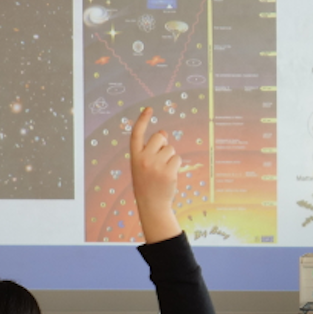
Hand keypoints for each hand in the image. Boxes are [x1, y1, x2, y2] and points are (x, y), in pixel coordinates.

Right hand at [130, 107, 181, 242]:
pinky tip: (169, 175)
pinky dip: (176, 165)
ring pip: (170, 148)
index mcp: (134, 156)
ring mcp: (156, 165)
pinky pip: (177, 158)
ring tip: (163, 171)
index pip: (137, 133)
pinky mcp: (168, 172)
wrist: (152, 204)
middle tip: (159, 160)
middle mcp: (143, 159)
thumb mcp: (145, 164)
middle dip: (163, 144)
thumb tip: (163, 132)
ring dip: (170, 157)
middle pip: (159, 137)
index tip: (149, 109)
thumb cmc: (148, 182)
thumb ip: (151, 148)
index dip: (142, 120)